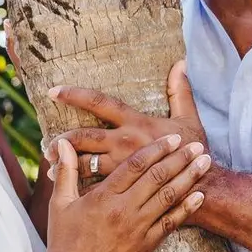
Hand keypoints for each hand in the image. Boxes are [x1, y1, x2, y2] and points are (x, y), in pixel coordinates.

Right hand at [36, 134, 211, 251]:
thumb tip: (63, 144)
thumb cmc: (63, 242)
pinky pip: (171, 224)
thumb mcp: (59, 204)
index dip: (156, 148)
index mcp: (103, 196)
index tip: (172, 137)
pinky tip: (200, 196)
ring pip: (169, 197)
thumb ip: (66, 171)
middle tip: (197, 144)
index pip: (135, 165)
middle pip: (158, 177)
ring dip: (189, 177)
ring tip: (205, 162)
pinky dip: (187, 208)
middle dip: (180, 158)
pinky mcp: (146, 246)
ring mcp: (137, 228)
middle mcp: (124, 209)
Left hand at [47, 60, 205, 181]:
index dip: (75, 95)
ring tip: (51, 165)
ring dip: (65, 164)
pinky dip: (79, 187)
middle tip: (47, 143)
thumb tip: (180, 63)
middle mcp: (124, 143)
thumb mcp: (189, 118)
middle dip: (62, 139)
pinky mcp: (124, 187)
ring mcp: (121, 166)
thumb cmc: (195, 151)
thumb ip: (180, 90)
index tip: (53, 91)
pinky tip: (67, 188)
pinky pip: (94, 187)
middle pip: (83, 137)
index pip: (99, 103)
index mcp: (135, 123)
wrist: (204, 186)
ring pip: (83, 164)